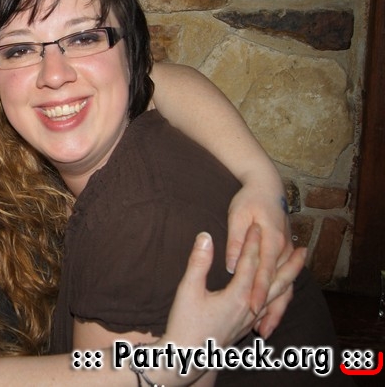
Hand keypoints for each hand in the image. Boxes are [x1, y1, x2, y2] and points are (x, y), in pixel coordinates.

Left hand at [225, 184, 293, 332]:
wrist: (268, 185)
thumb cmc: (249, 199)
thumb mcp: (237, 215)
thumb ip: (235, 240)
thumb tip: (231, 264)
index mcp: (271, 239)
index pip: (264, 271)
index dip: (257, 291)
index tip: (251, 309)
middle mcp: (282, 249)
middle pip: (279, 285)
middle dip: (271, 309)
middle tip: (261, 331)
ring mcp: (285, 252)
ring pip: (284, 286)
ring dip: (277, 308)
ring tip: (266, 329)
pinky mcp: (283, 254)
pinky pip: (283, 281)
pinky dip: (278, 297)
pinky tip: (270, 310)